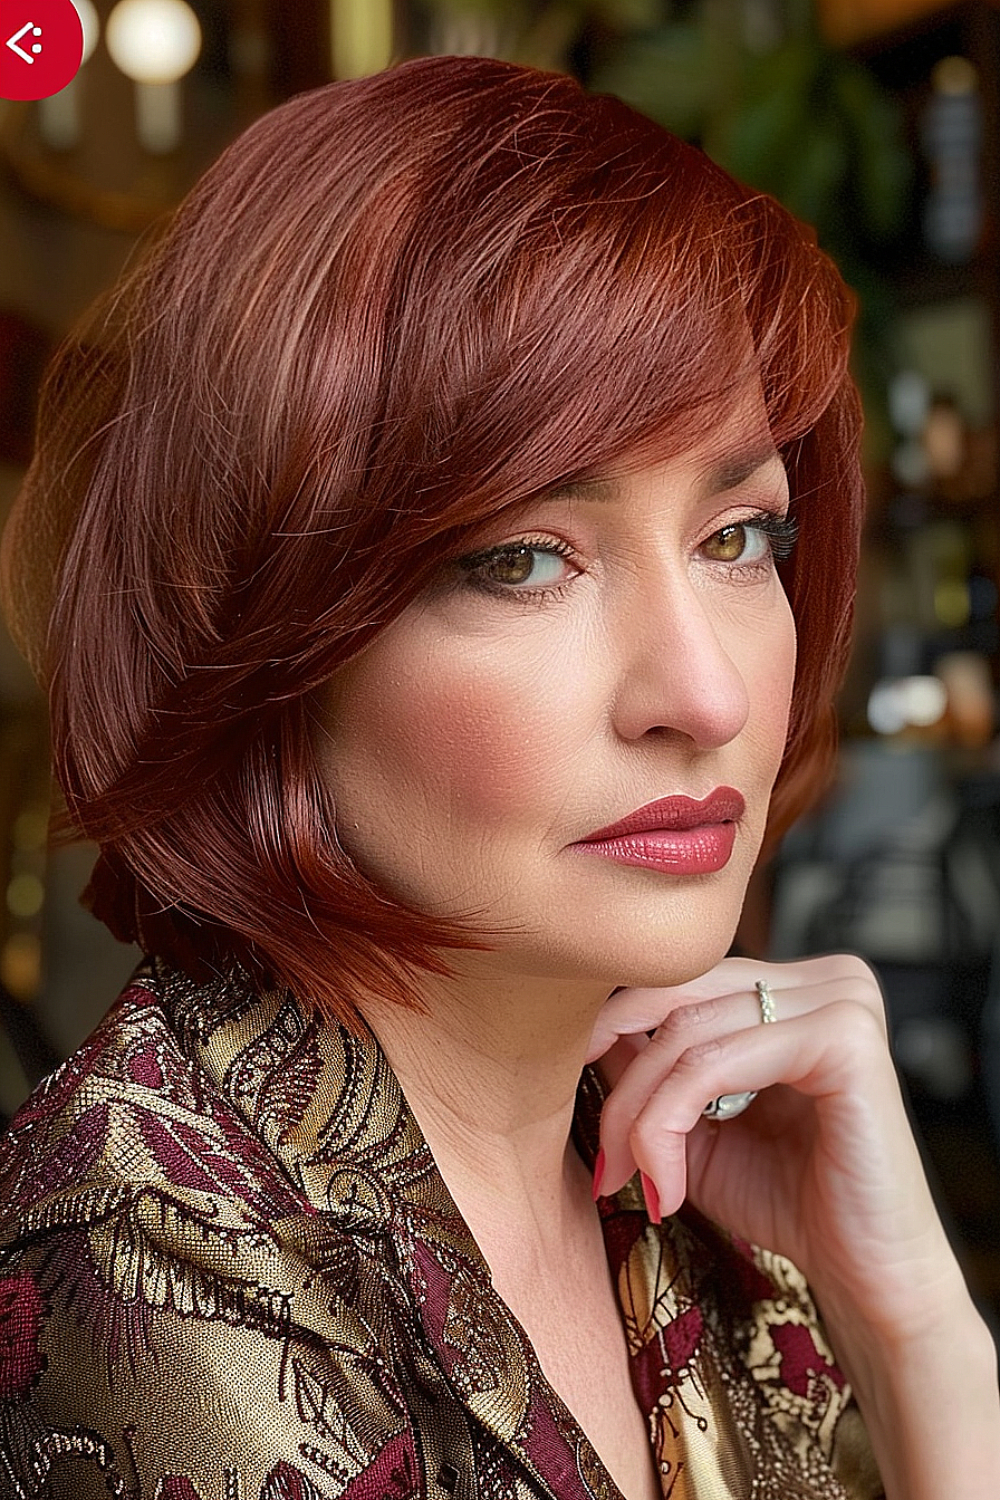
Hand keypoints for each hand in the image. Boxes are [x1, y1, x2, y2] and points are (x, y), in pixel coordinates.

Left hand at [589, 954, 962, 1339]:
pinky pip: (718, 1061)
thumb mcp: (696, 1124)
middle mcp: (824, 978)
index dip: (615, 1035)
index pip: (680, 981)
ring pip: (689, 1034)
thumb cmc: (788, 1201)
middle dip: (623, 1082)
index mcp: (796, 985)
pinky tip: (671, 1187)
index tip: (580, 1108)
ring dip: (641, 1116)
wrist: (867, 1276)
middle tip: (604, 1160)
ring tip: (635, 1181)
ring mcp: (842, 1000)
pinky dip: (671, 1123)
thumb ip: (652, 1068)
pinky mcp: (846, 1038)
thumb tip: (586, 1028)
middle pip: (677, 997)